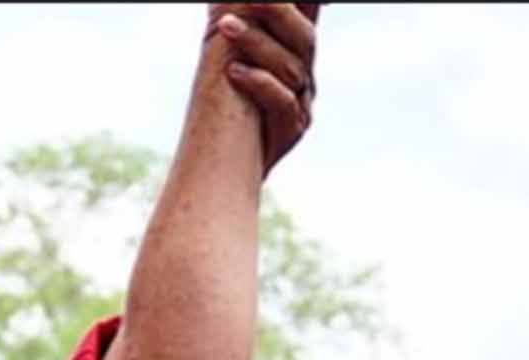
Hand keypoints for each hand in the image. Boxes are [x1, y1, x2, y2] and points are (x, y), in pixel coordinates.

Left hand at [208, 4, 319, 172]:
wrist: (221, 172)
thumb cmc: (222, 112)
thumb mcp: (229, 61)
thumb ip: (239, 27)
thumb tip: (227, 4)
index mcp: (294, 54)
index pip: (308, 18)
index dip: (305, 3)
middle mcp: (304, 76)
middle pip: (303, 37)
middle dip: (277, 13)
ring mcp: (302, 104)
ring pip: (291, 67)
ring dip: (257, 44)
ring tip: (224, 28)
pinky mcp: (293, 131)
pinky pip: (283, 101)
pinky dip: (259, 83)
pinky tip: (234, 73)